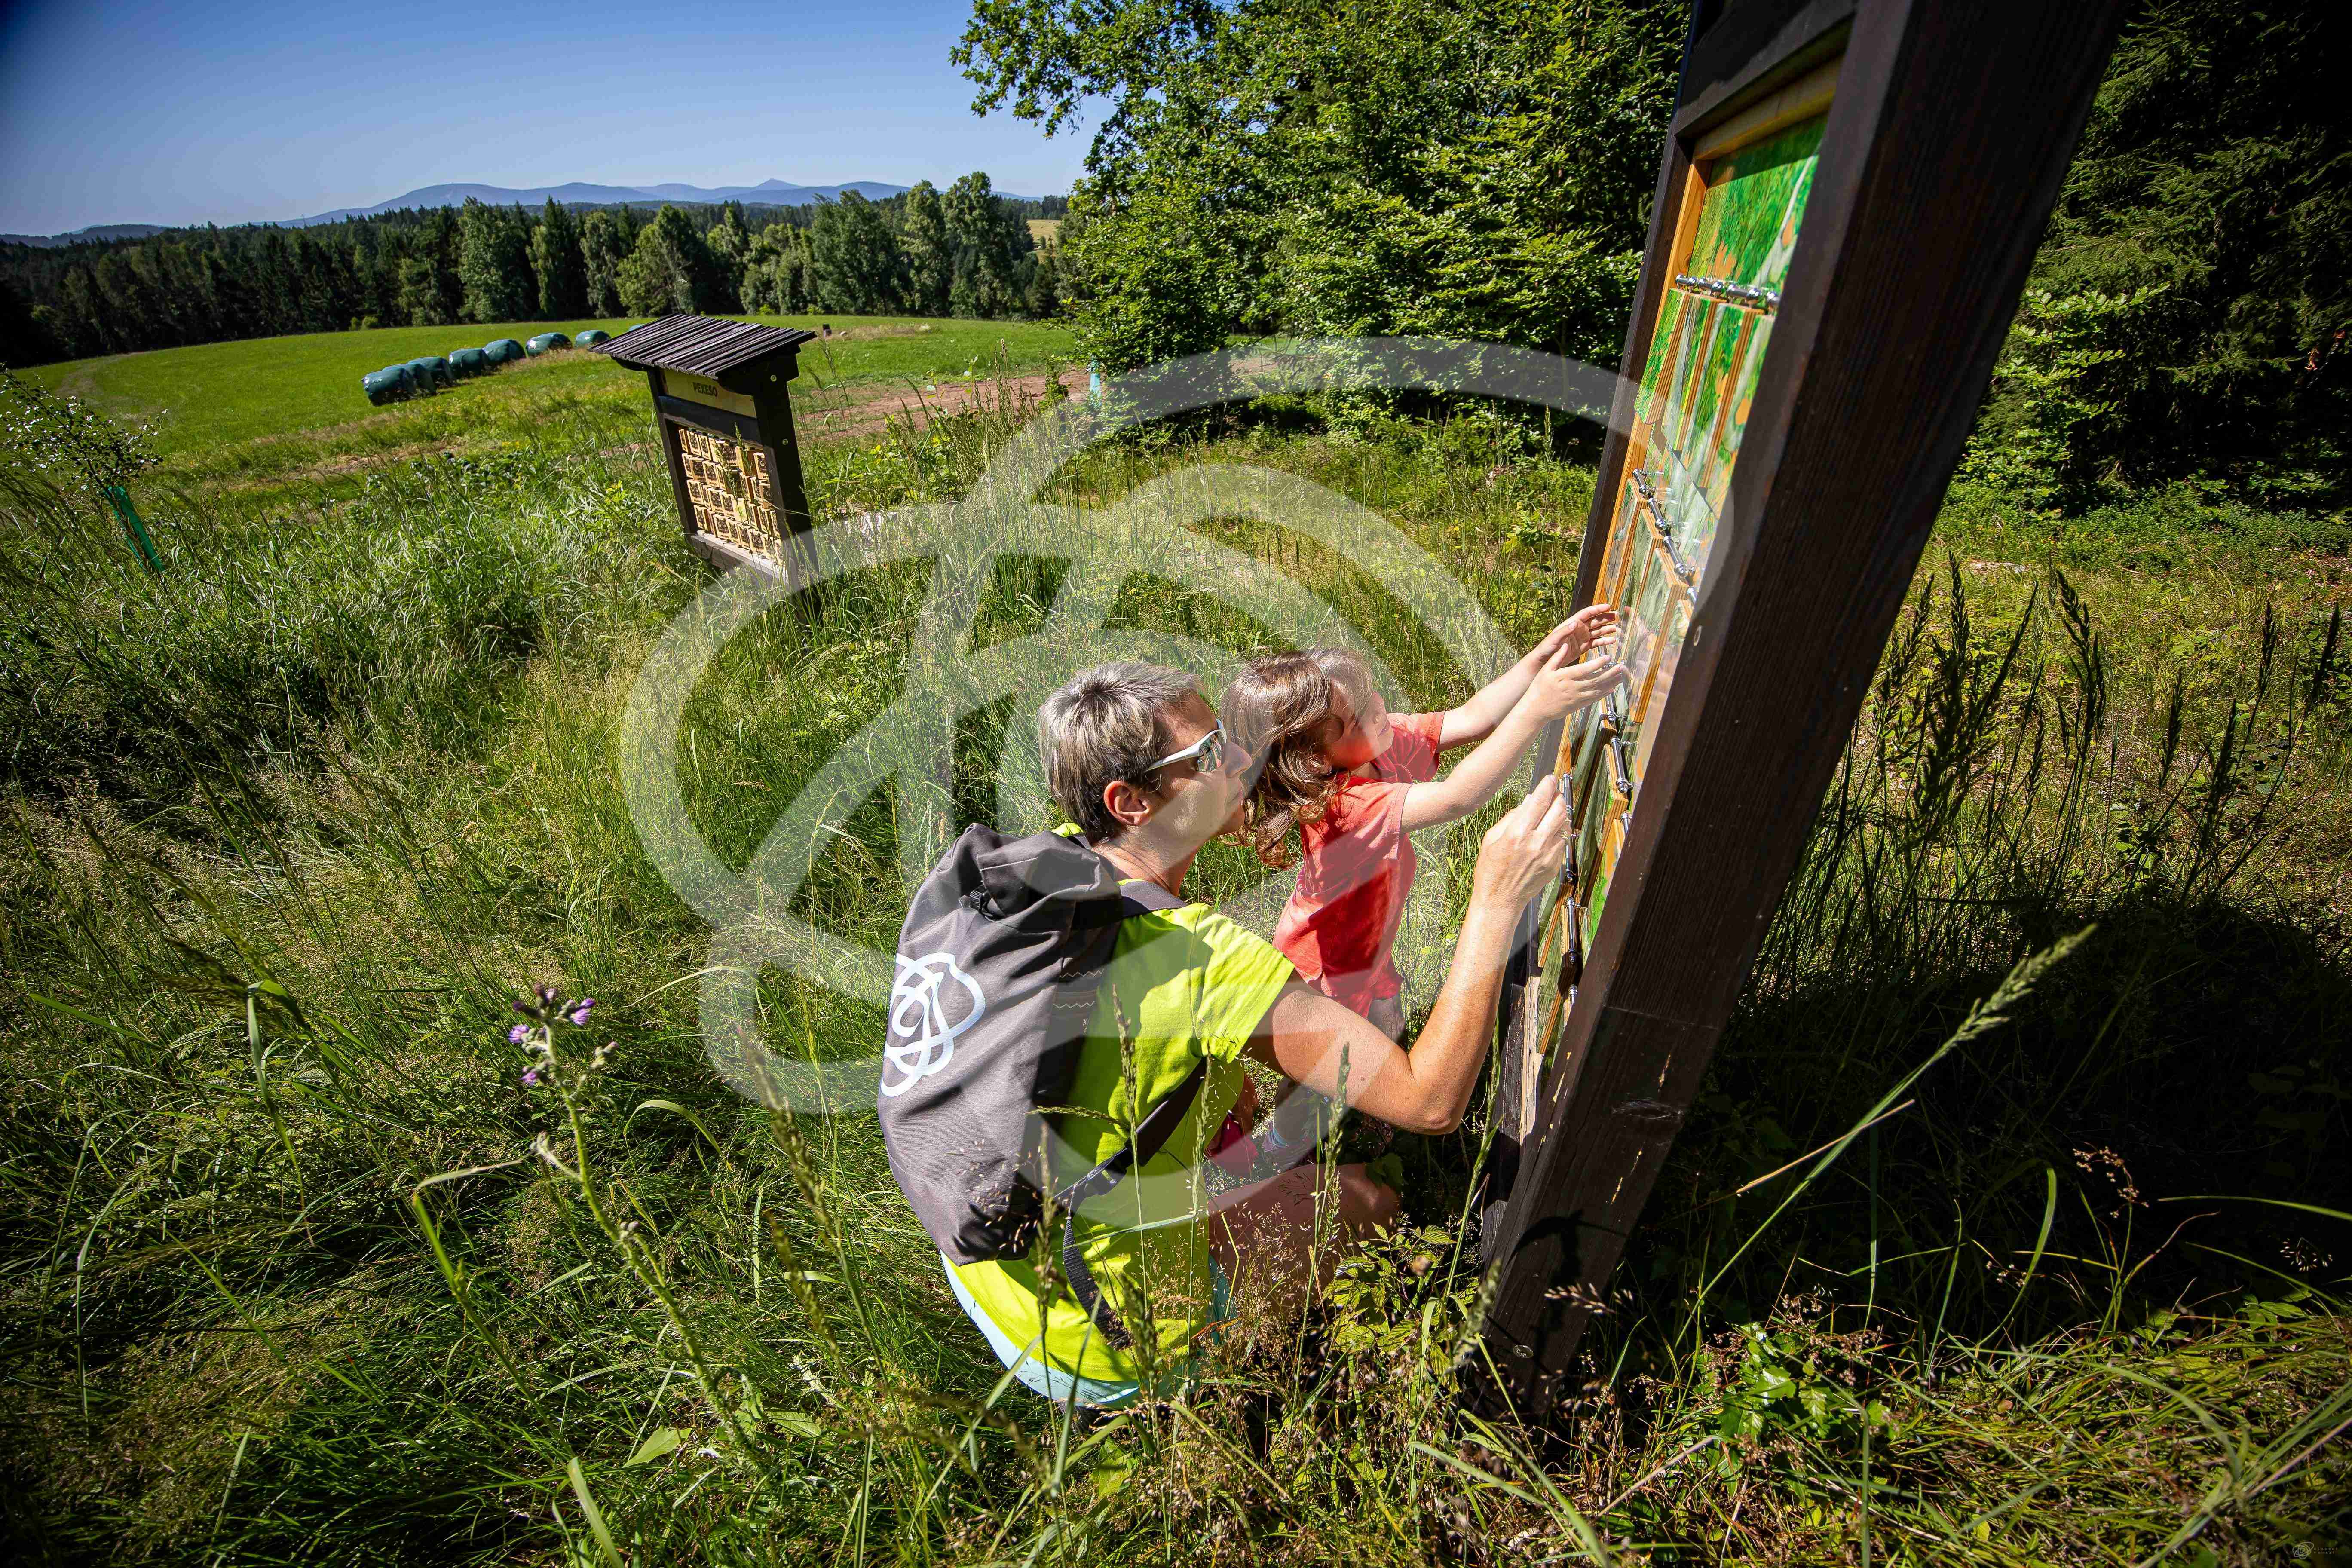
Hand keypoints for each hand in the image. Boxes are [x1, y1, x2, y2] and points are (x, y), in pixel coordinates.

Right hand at [1471, 772, 1571, 909]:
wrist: (1500, 900)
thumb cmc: (1491, 870)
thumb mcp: (1491, 838)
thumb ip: (1511, 817)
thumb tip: (1528, 801)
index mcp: (1517, 833)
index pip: (1539, 801)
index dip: (1547, 785)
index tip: (1550, 778)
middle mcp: (1536, 843)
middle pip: (1559, 810)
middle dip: (1559, 796)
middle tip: (1555, 792)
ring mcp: (1548, 855)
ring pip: (1564, 825)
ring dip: (1560, 814)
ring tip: (1552, 811)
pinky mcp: (1554, 865)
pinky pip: (1562, 842)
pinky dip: (1558, 833)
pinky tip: (1548, 833)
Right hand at [1521, 640, 1627, 720]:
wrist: (1536, 709)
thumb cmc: (1539, 688)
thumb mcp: (1546, 670)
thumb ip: (1557, 657)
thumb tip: (1567, 644)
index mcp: (1565, 677)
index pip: (1586, 669)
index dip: (1599, 663)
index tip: (1608, 657)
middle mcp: (1573, 687)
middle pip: (1596, 679)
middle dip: (1611, 672)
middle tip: (1621, 666)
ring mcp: (1576, 698)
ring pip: (1598, 689)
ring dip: (1611, 683)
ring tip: (1621, 676)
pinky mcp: (1577, 705)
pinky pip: (1594, 699)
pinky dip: (1604, 694)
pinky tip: (1611, 688)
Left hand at [1532, 603, 1619, 663]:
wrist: (1546, 660)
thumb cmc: (1547, 647)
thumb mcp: (1554, 638)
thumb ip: (1565, 631)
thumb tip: (1575, 622)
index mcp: (1572, 623)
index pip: (1587, 613)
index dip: (1597, 609)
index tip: (1609, 606)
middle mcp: (1579, 629)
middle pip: (1595, 621)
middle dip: (1606, 618)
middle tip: (1618, 616)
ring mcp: (1582, 637)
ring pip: (1598, 631)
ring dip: (1607, 629)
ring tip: (1618, 628)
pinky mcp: (1584, 647)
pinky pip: (1596, 642)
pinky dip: (1604, 641)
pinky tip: (1613, 640)